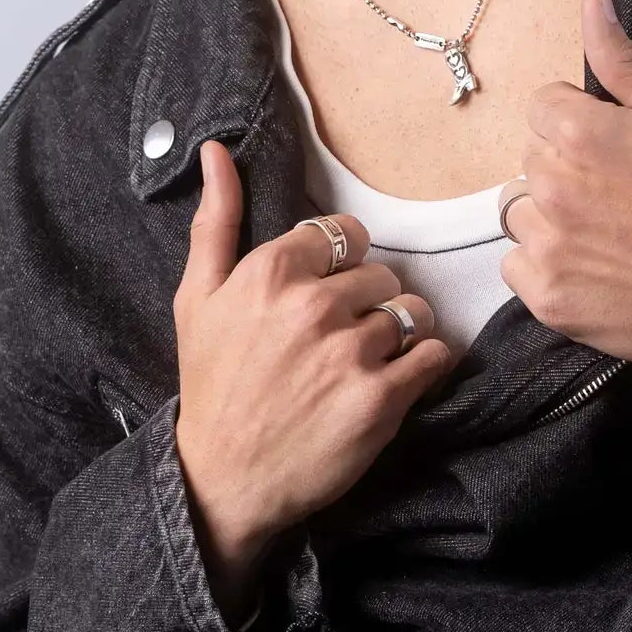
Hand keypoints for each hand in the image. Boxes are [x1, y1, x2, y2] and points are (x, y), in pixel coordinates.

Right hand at [171, 140, 456, 619]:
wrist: (222, 480)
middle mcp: (313, 305)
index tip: (326, 293)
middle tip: (342, 337)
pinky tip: (395, 381)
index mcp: (273, 272)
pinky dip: (424, 366)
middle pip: (382, 273)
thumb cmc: (212, 385)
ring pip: (412, 310)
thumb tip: (216, 151)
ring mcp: (350, 352)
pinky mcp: (382, 398)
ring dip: (401, 333)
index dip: (341, 264)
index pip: (346, 233)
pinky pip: (434, 355)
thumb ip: (216, 221)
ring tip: (370, 359)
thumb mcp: (197, 299)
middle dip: (369, 301)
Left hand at [500, 0, 631, 367]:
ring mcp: (546, 245)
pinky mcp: (547, 295)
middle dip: (565, 164)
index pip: (542, 107)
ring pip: (520, 211)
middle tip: (617, 188)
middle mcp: (551, 186)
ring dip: (550, 215)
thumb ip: (621, 57)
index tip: (612, 143)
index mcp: (577, 133)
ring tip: (603, 227)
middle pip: (532, 158)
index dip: (579, 120)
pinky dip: (545, 264)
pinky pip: (517, 266)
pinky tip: (591, 262)